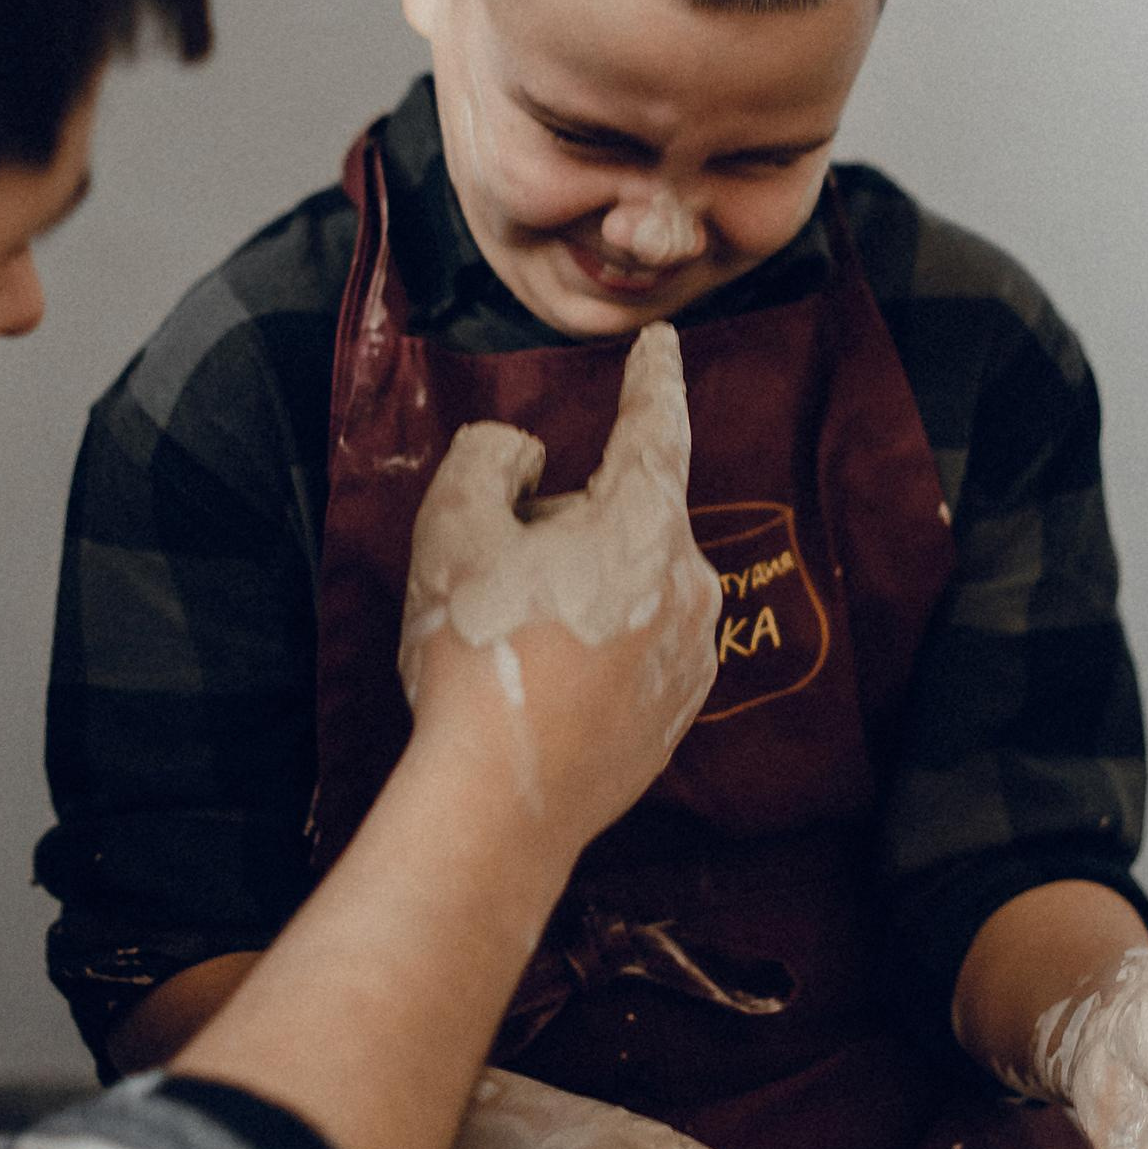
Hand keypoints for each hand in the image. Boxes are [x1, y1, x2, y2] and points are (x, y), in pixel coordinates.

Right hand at [400, 324, 721, 840]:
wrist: (500, 802)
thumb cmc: (475, 654)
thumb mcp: (453, 526)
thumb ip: (489, 458)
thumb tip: (526, 460)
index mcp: (647, 523)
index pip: (656, 425)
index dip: (652, 377)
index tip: (661, 346)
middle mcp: (692, 582)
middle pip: (627, 513)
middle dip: (567, 521)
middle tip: (499, 568)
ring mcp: (694, 651)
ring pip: (633, 579)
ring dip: (582, 584)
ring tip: (514, 637)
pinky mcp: (680, 709)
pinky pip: (639, 642)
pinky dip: (597, 642)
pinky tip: (543, 679)